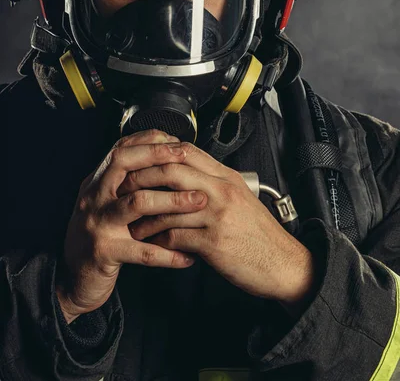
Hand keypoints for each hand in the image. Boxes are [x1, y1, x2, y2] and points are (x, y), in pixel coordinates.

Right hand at [56, 130, 207, 322]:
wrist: (72, 278)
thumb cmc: (97, 236)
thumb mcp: (104, 202)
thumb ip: (124, 181)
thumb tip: (161, 156)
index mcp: (96, 183)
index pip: (121, 149)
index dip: (148, 140)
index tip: (175, 141)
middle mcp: (93, 198)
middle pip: (124, 163)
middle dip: (158, 156)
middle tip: (186, 159)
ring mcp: (97, 224)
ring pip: (137, 203)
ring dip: (173, 200)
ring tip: (199, 201)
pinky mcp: (104, 252)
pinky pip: (143, 252)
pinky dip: (169, 253)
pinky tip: (188, 255)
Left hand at [123, 142, 315, 305]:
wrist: (283, 264)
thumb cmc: (259, 233)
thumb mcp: (240, 197)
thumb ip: (213, 183)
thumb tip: (184, 173)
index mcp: (226, 177)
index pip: (186, 151)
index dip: (157, 153)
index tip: (139, 161)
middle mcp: (221, 191)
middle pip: (172, 171)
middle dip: (142, 178)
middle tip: (125, 188)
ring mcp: (218, 216)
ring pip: (168, 206)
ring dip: (144, 215)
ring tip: (131, 220)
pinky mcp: (214, 243)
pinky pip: (175, 236)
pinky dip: (158, 240)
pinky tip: (151, 242)